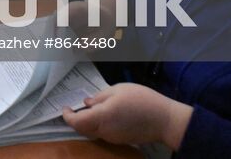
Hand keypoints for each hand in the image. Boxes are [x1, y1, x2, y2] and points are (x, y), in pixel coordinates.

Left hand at [61, 83, 193, 149]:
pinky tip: (106, 113)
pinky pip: (104, 132)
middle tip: (76, 107)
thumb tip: (87, 103)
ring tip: (93, 107)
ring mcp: (114, 138)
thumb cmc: (142, 100)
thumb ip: (100, 97)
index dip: (67, 116)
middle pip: (83, 129)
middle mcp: (105, 131)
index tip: (65, 107)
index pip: (77, 122)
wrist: (165, 120)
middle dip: (76, 119)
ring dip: (88, 121)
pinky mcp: (122, 140)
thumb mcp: (118, 90)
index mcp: (102, 117)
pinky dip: (99, 124)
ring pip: (93, 131)